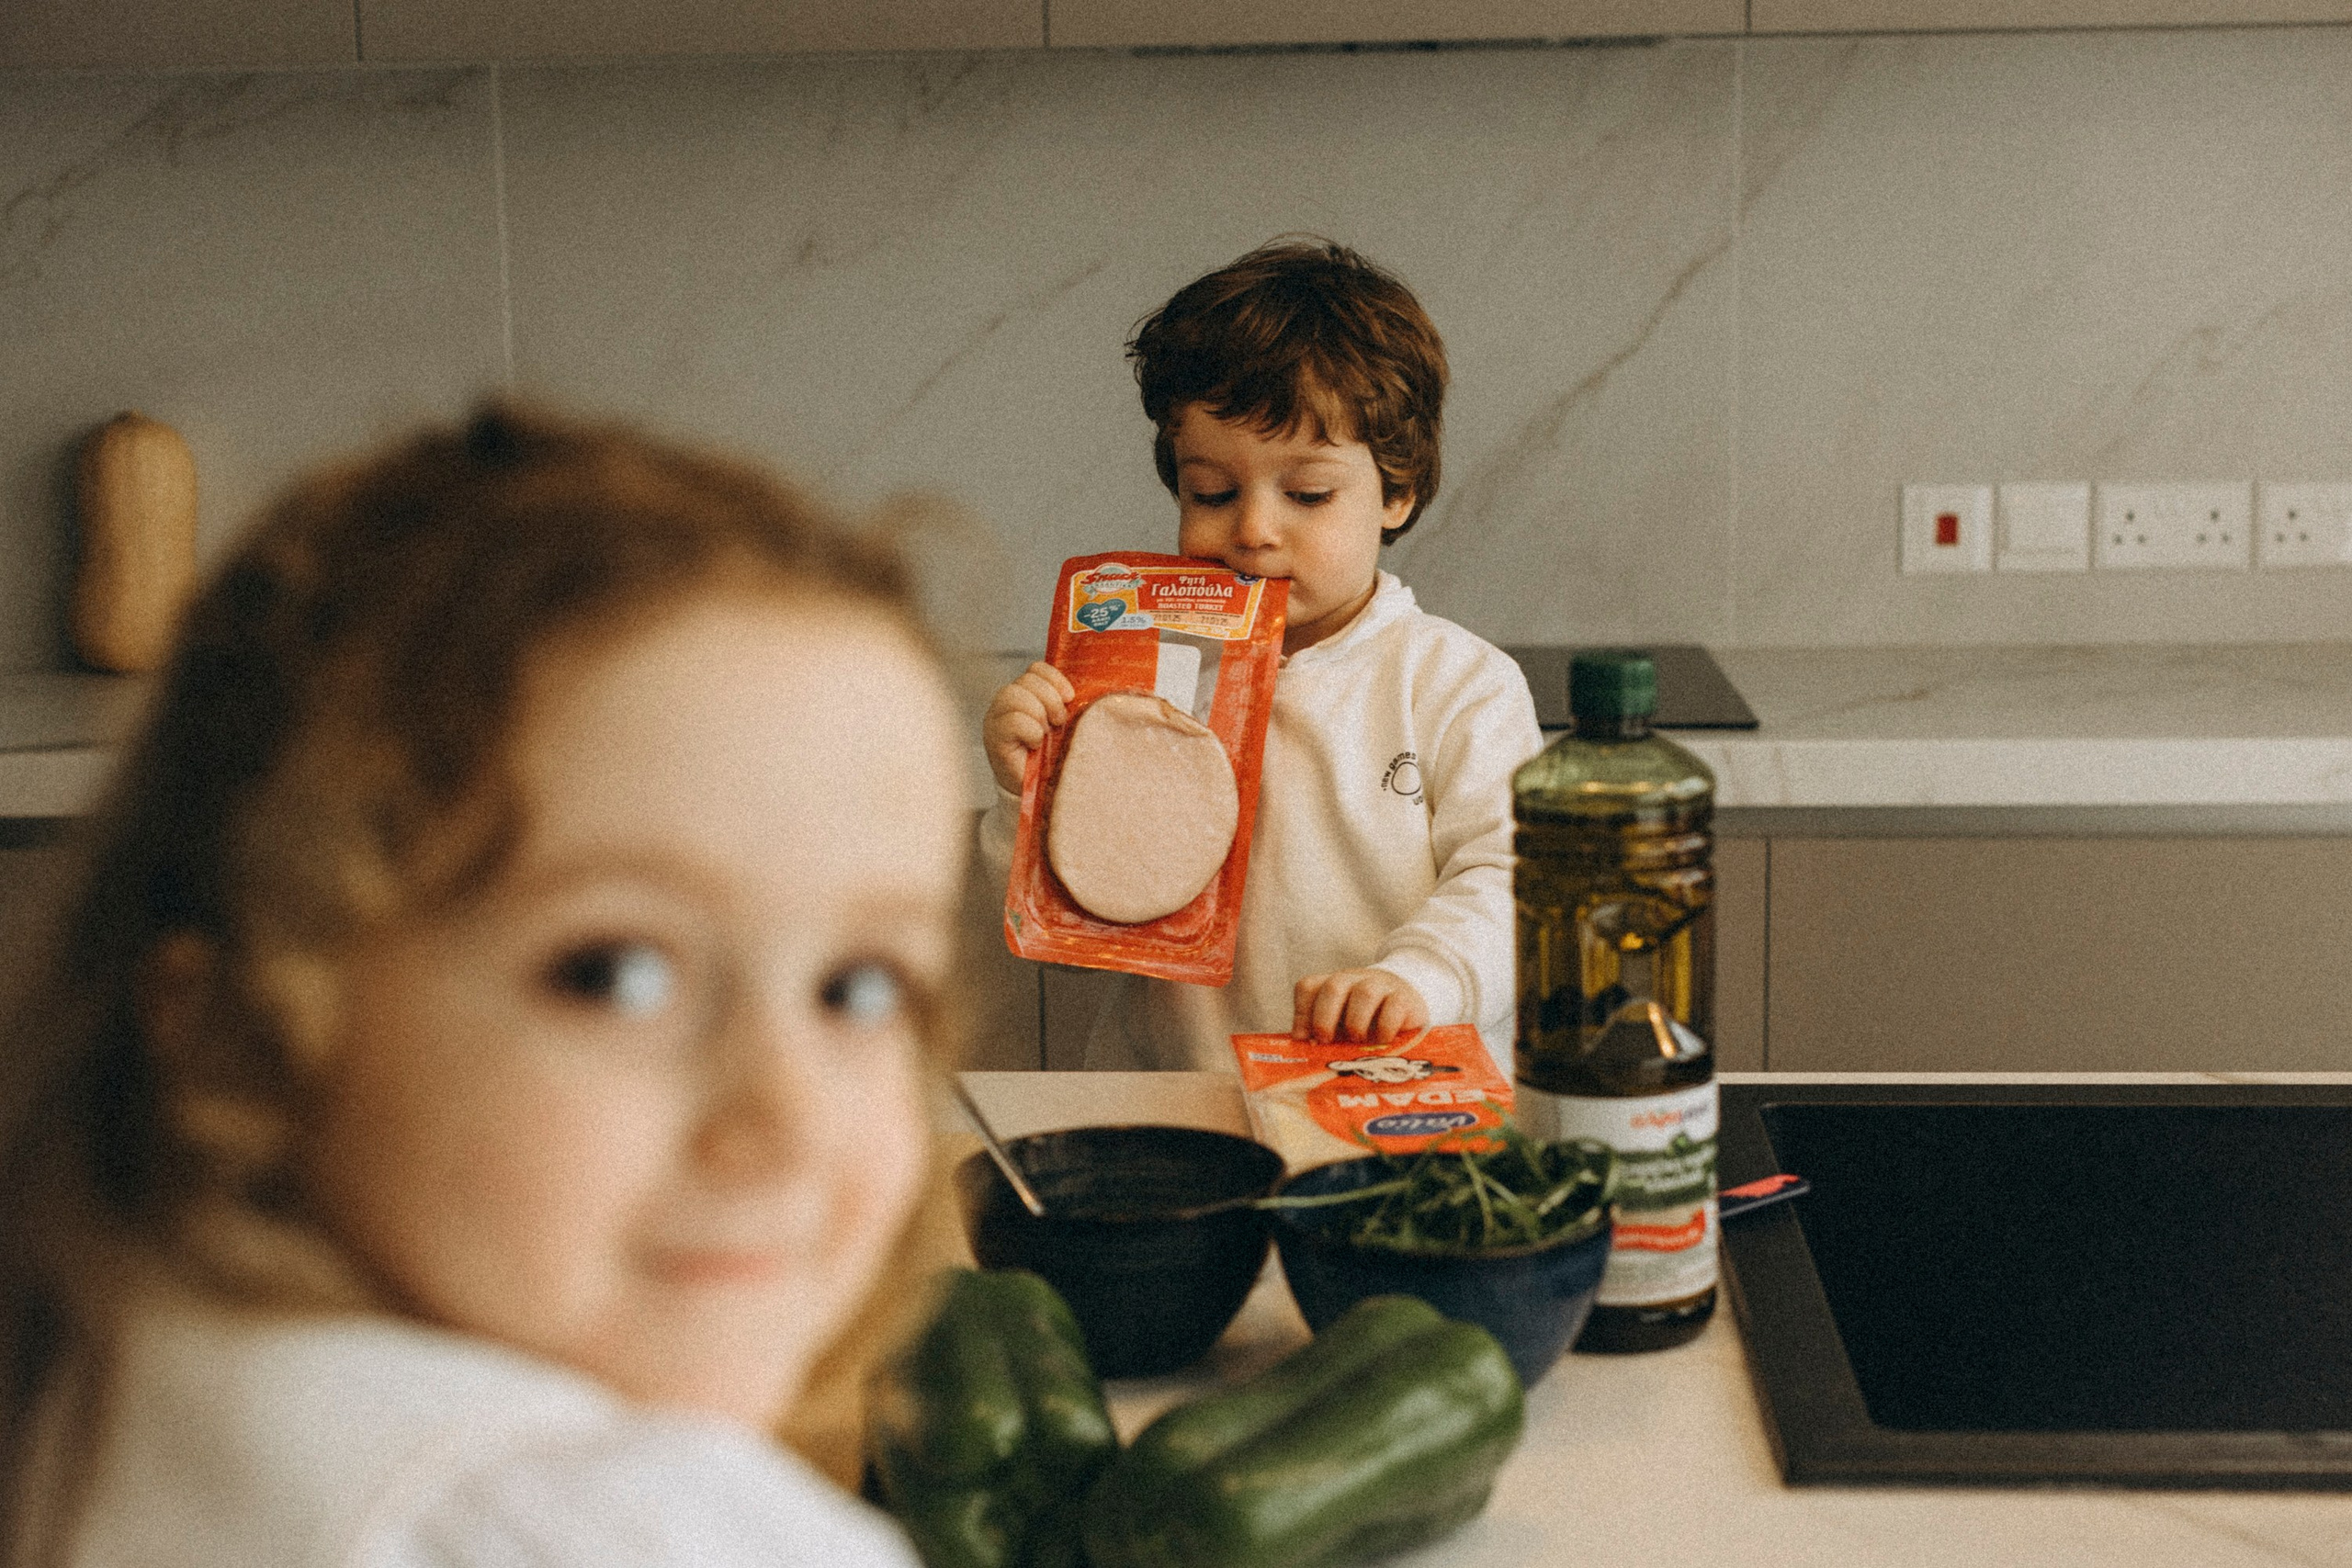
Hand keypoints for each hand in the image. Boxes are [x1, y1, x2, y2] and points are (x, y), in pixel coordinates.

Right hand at [982, 661, 1075, 795]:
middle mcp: (1006, 703)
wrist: (1038, 790)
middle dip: (1050, 699)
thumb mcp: (1062, 725)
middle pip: (1027, 680)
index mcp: (1024, 694)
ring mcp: (996, 719)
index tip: (1070, 697)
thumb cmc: (1051, 756)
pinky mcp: (994, 738)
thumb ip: (1064, 705)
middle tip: (1058, 721)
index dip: (1055, 679)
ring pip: (1015, 694)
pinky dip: (1031, 731)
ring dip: (1038, 713)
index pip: (1035, 669)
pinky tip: (1035, 744)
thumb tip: (1079, 694)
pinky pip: (1013, 721)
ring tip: (1045, 732)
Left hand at [1292, 969, 1429, 1044]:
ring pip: (1364, 993)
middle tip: (1326, 1039)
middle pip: (1333, 987)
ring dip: (1356, 1022)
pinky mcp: (1405, 998)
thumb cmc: (1367, 1019)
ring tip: (1357, 1040)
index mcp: (1332, 986)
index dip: (1302, 1013)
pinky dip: (1386, 1027)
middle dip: (1324, 1017)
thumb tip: (1305, 1048)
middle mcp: (1354, 981)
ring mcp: (1380, 986)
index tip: (1304, 1038)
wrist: (1407, 1003)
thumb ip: (1323, 1033)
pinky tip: (1383, 1040)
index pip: (1308, 987)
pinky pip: (1394, 1006)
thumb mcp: (1341, 1025)